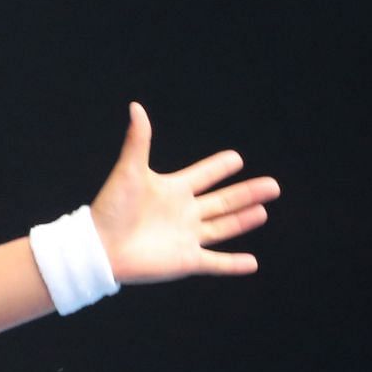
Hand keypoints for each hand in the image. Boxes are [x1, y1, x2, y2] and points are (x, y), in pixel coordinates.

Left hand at [89, 102, 280, 283]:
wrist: (98, 247)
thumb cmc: (111, 209)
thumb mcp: (129, 171)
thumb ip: (139, 141)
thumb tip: (136, 106)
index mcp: (173, 190)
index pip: (203, 176)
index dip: (219, 167)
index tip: (236, 158)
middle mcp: (183, 213)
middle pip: (223, 201)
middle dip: (247, 193)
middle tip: (273, 186)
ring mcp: (186, 237)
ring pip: (223, 227)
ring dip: (244, 220)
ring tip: (263, 211)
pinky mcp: (186, 260)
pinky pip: (215, 263)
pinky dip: (234, 264)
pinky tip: (252, 263)